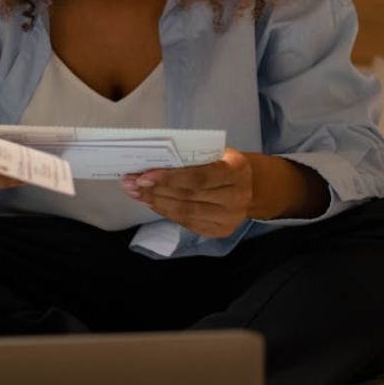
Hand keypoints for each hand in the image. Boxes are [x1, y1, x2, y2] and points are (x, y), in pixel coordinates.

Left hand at [119, 147, 253, 237]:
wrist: (253, 186)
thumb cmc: (227, 163)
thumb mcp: (217, 153)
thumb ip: (192, 159)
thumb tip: (153, 163)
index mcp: (236, 171)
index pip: (198, 178)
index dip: (169, 178)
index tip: (143, 176)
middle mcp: (235, 198)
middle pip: (188, 197)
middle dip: (155, 191)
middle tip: (130, 184)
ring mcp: (229, 218)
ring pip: (185, 212)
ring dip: (156, 203)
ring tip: (135, 194)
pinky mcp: (219, 231)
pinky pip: (187, 223)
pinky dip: (166, 212)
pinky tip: (152, 203)